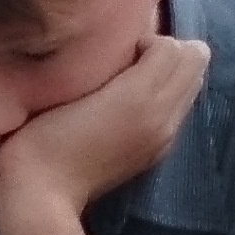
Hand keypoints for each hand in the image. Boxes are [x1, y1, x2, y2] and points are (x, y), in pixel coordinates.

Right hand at [0, 35, 209, 229]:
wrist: (41, 194)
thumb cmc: (50, 135)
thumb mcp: (86, 87)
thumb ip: (125, 62)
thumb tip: (147, 46)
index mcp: (148, 99)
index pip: (179, 48)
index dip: (148, 40)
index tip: (118, 52)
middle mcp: (166, 120)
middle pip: (193, 65)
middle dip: (165, 55)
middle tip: (127, 63)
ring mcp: (161, 140)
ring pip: (185, 87)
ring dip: (163, 76)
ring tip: (125, 83)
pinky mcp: (152, 155)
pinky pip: (174, 111)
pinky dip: (160, 100)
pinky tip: (125, 107)